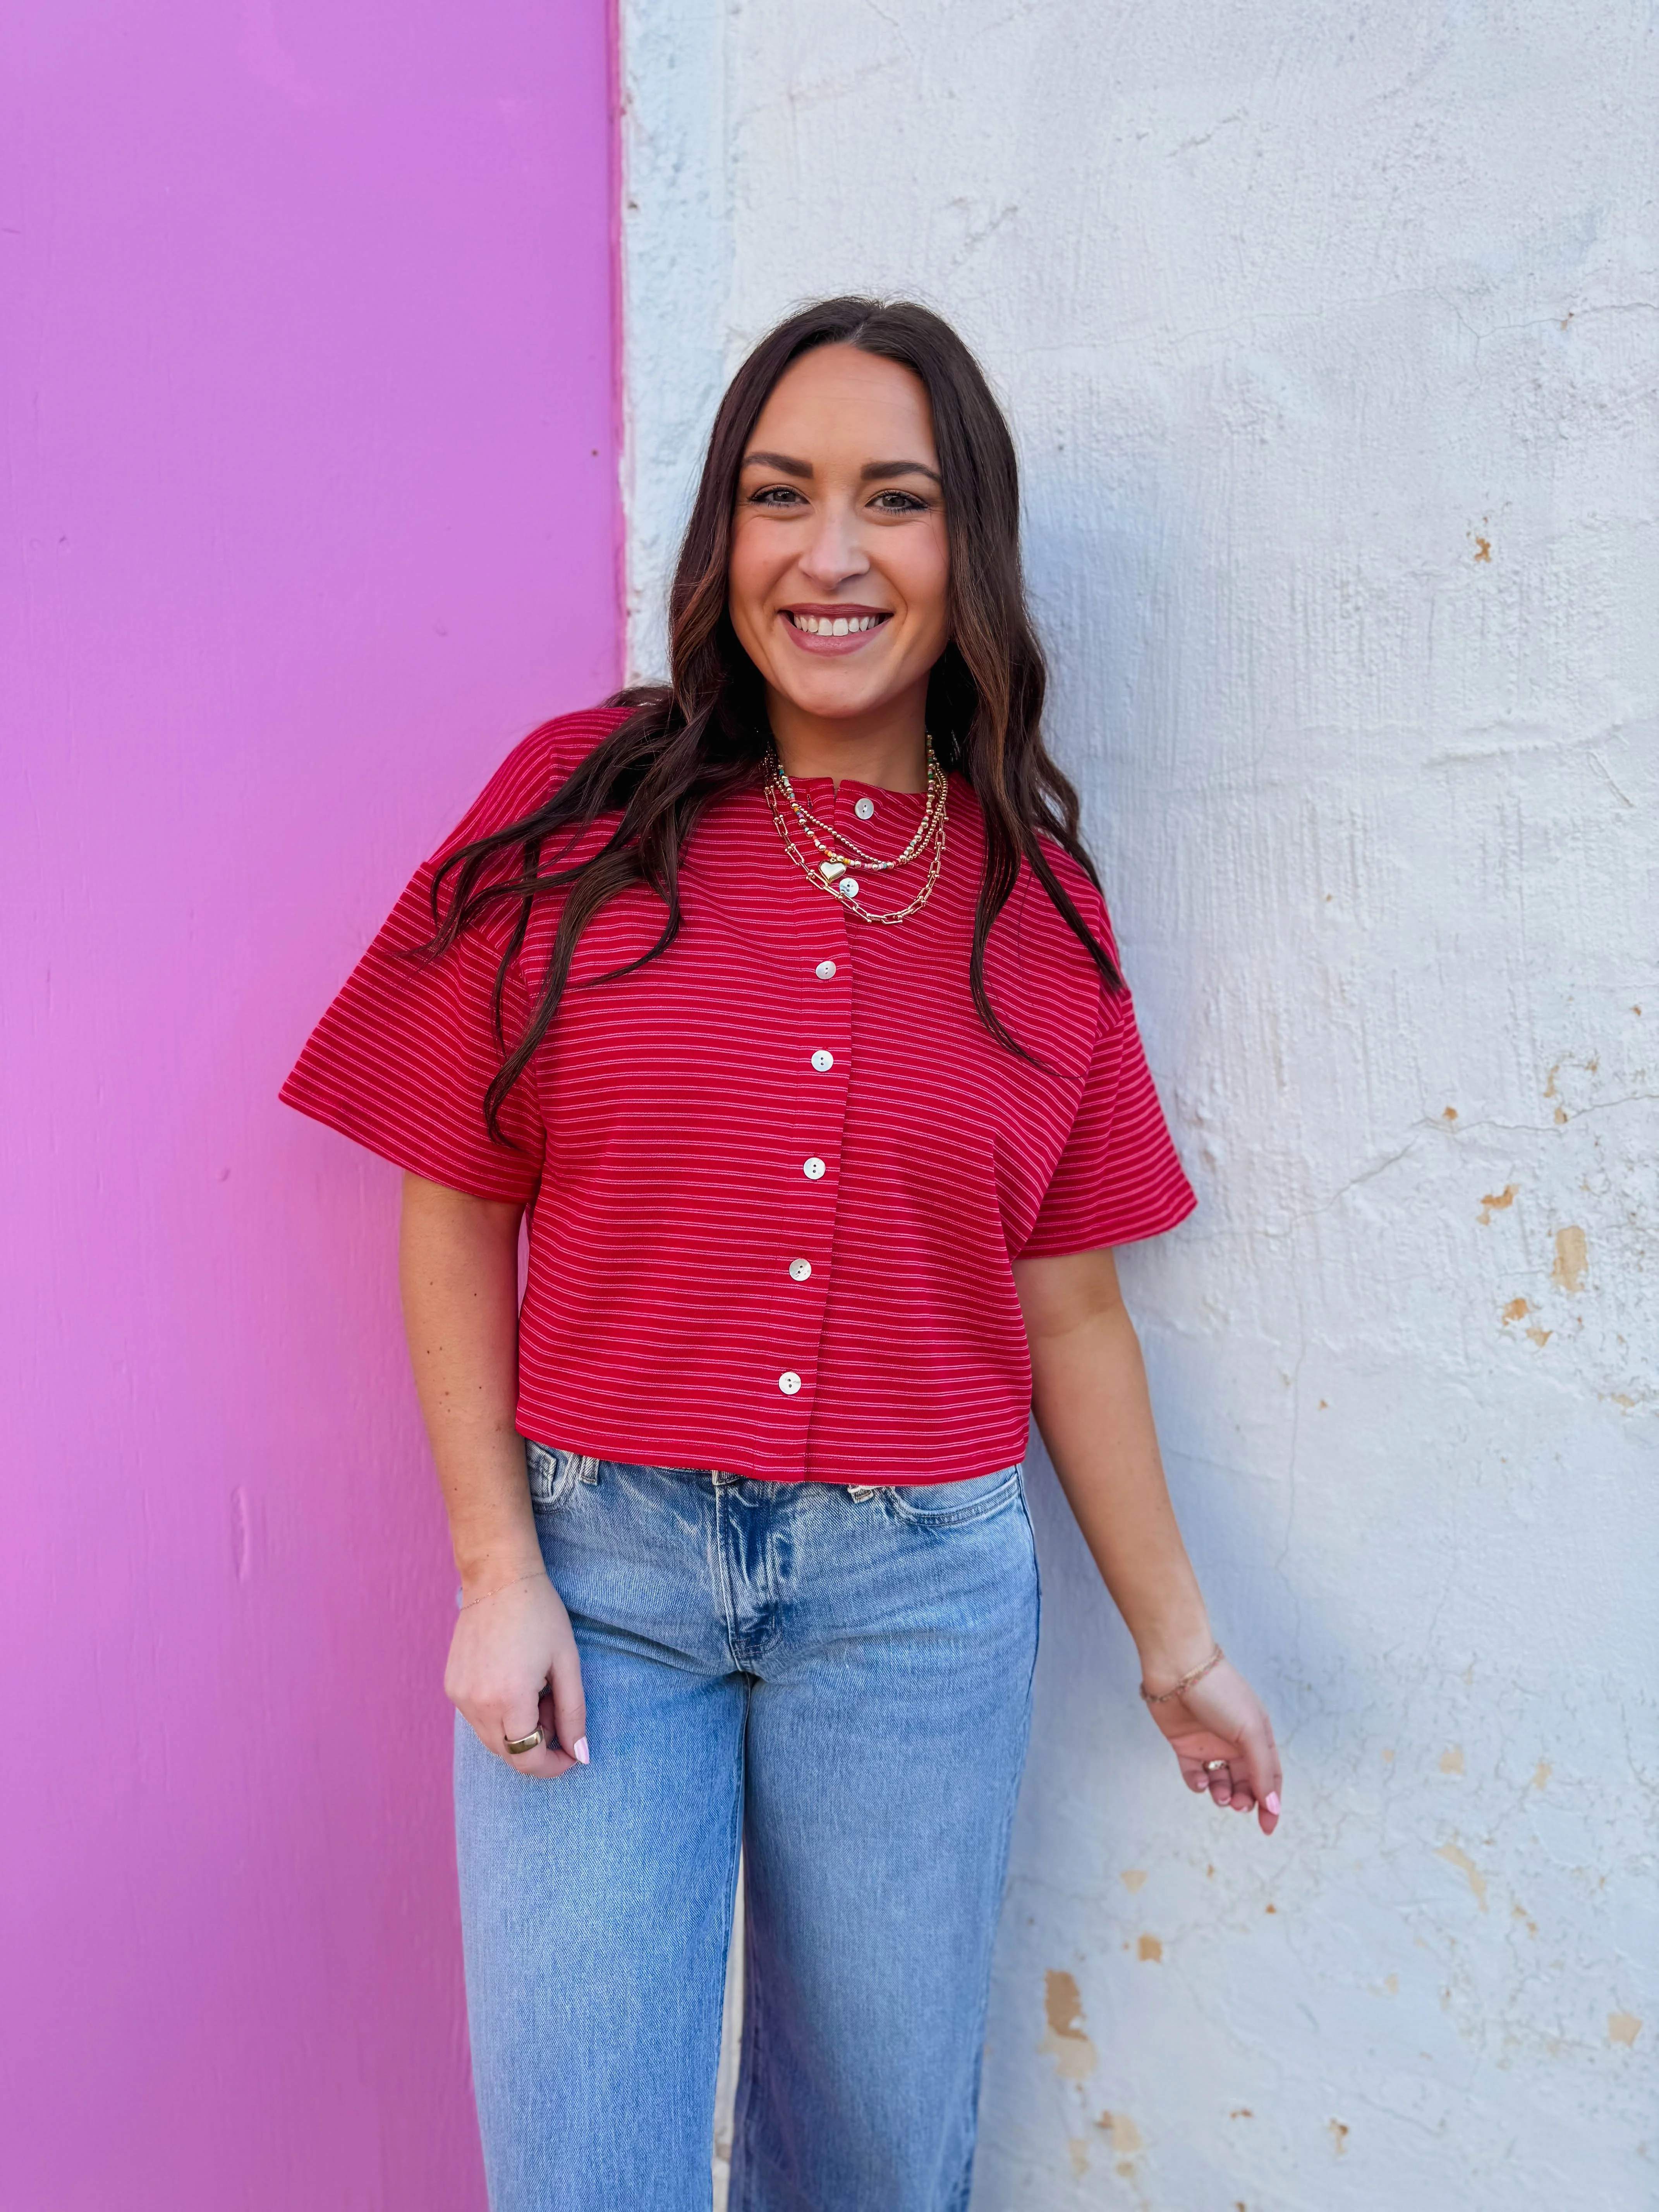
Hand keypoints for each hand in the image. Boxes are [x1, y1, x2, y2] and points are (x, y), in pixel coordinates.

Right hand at [445, 1570, 588, 1778]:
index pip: (528, 1760)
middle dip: (538, 1744)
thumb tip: (580, 1756)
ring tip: (537, 1689)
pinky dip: (500, 1715)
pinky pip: (478, 1719)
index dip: (553, 1766)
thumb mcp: (567, 1664)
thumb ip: (573, 1715)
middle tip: (555, 1707)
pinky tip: (515, 1682)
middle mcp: (477, 1704)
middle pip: (508, 1755)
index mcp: (509, 1699)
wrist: (498, 1578)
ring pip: (492, 1740)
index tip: (571, 1753)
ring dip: (518, 1730)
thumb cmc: (540, 1615)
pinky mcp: (451, 1686)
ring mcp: (459, 1696)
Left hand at [1142, 1654, 1280, 1834]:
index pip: (1270, 1776)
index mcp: (1257, 1736)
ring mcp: (1209, 1744)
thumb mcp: (1250, 1731)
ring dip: (1222, 1794)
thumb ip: (1262, 1770)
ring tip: (1219, 1795)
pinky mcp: (1184, 1745)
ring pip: (1220, 1781)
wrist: (1178, 1668)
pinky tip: (1200, 1781)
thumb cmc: (1221, 1694)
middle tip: (1237, 1804)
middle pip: (1245, 1783)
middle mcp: (1235, 1742)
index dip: (1271, 1803)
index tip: (1267, 1827)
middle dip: (1243, 1799)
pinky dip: (1198, 1784)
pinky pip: (1194, 1775)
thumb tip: (1272, 1805)